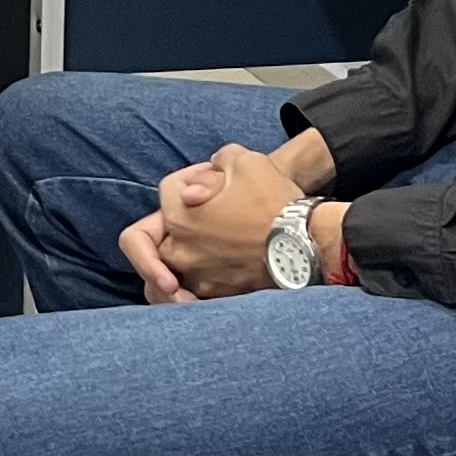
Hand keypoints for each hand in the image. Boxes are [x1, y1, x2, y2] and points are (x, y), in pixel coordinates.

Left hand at [156, 144, 306, 299]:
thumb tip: (213, 170)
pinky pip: (188, 296)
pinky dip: (187, 289)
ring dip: (164, 265)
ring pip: (160, 275)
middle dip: (167, 223)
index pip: (169, 190)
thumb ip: (218, 159)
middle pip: (147, 238)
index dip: (192, 176)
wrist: (308, 242)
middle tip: (189, 217)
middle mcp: (180, 249)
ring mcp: (198, 276)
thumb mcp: (245, 160)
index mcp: (177, 215)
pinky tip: (201, 278)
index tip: (218, 178)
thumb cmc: (275, 201)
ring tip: (183, 256)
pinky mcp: (218, 294)